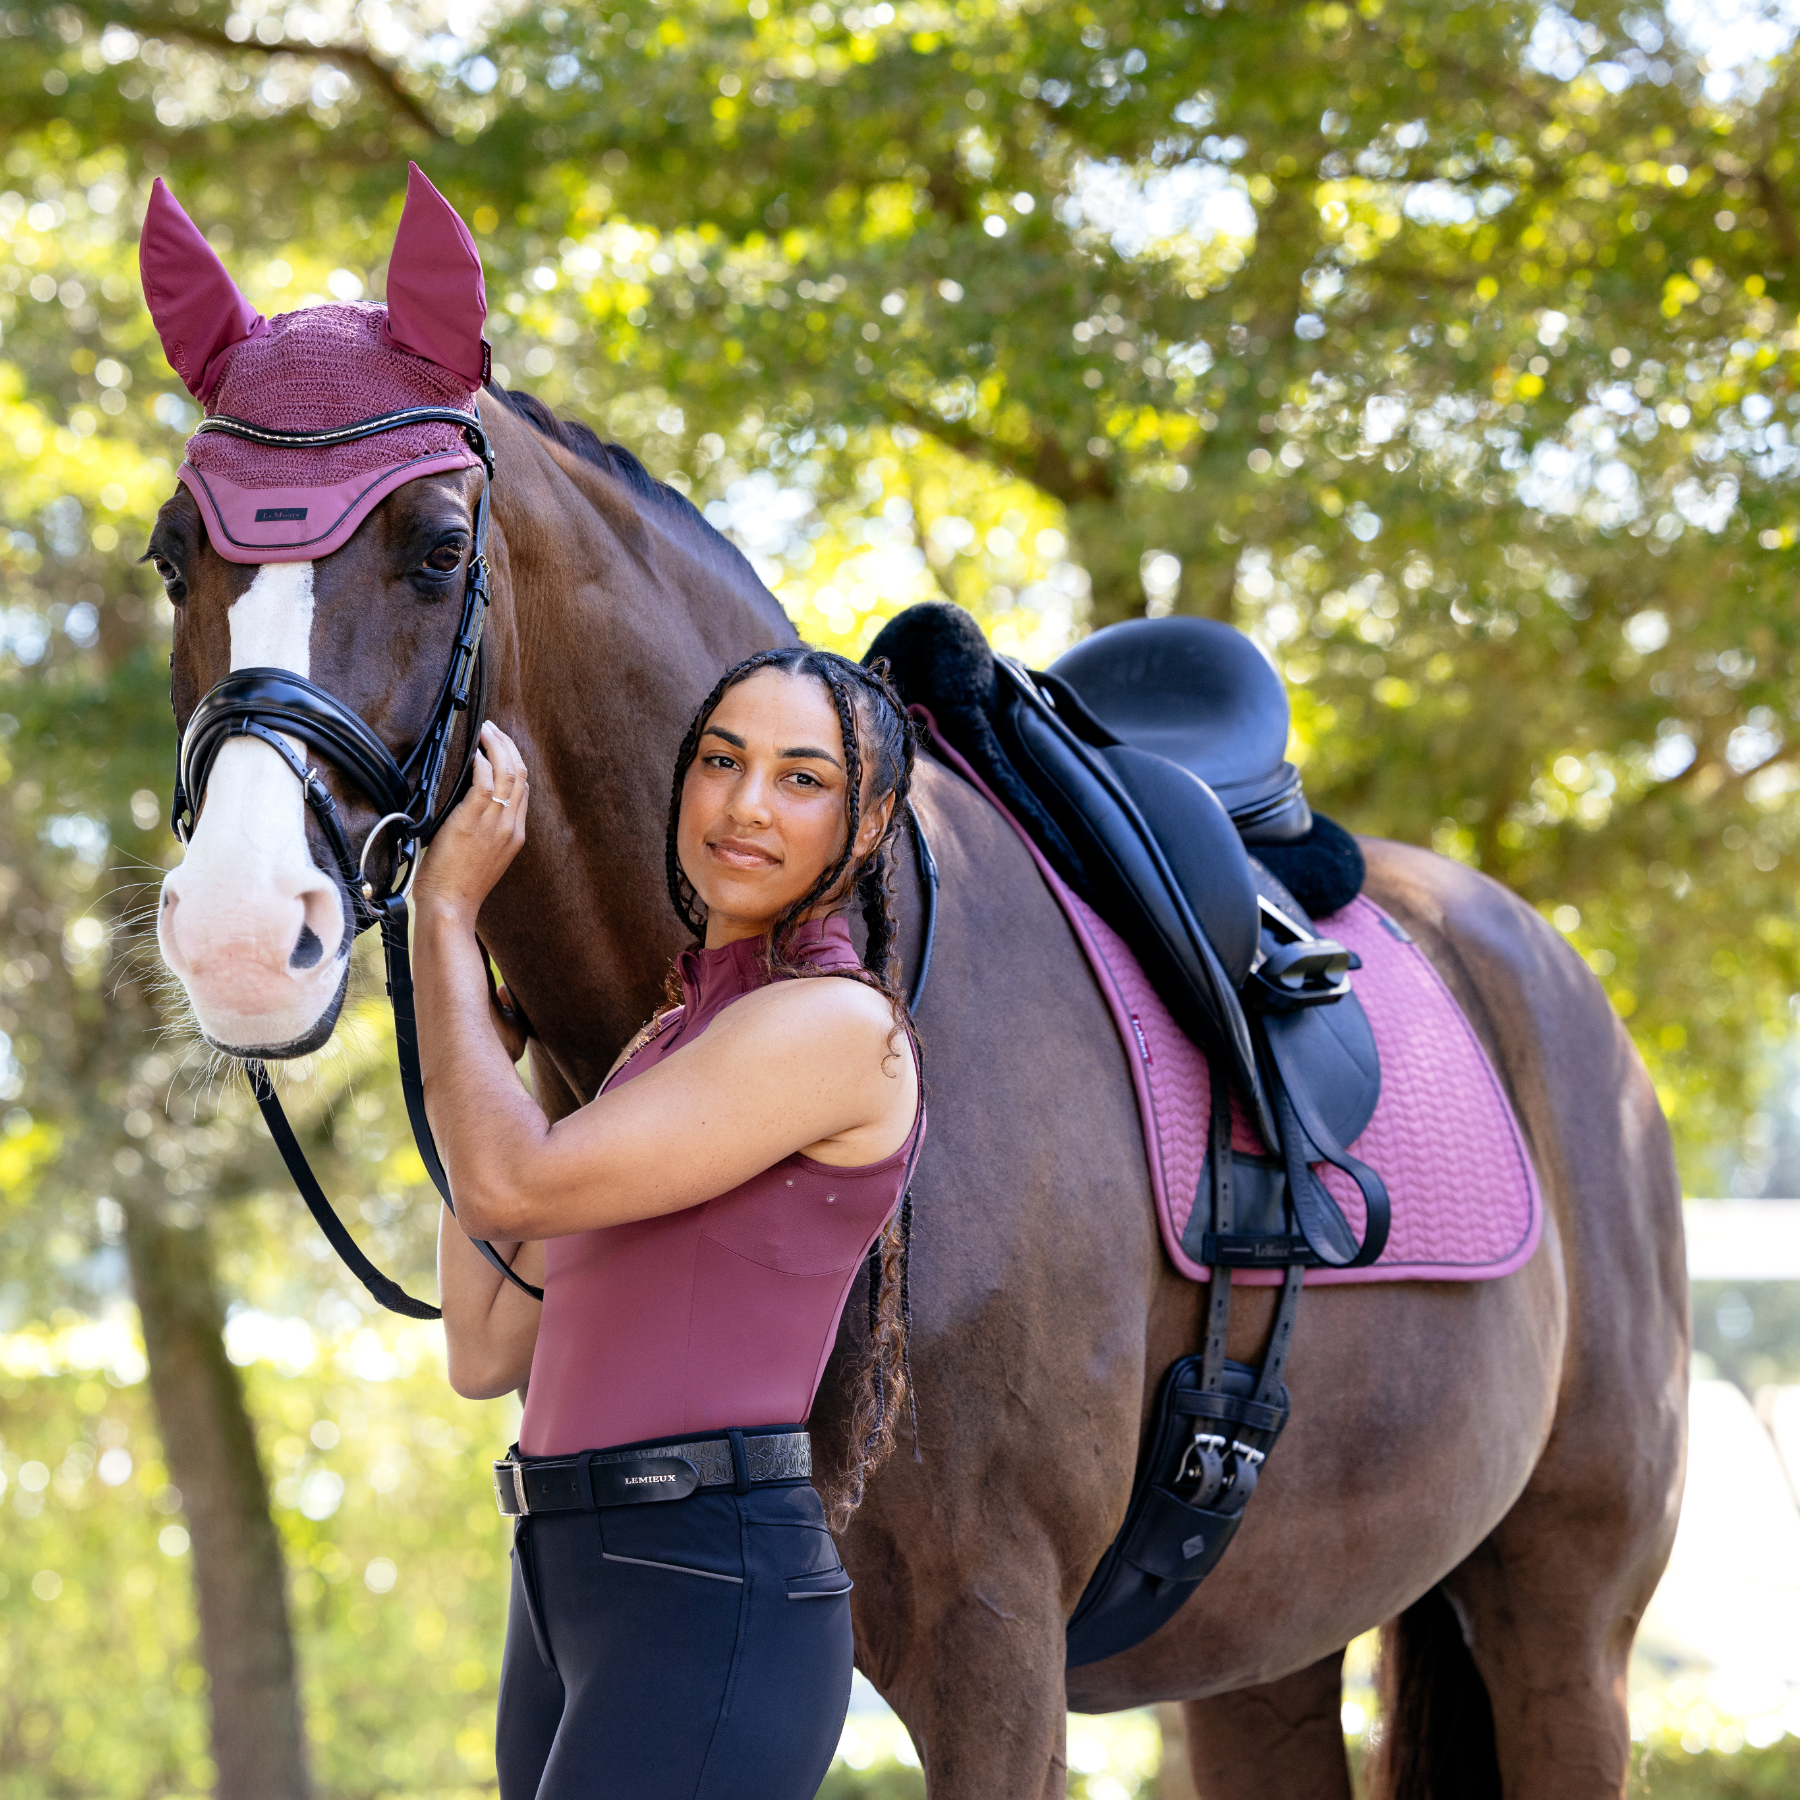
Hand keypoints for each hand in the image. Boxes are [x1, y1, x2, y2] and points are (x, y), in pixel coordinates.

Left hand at [414, 722, 530, 924]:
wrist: (450, 906)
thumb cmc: (457, 887)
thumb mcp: (481, 858)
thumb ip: (483, 832)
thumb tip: (467, 810)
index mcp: (515, 835)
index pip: (523, 790)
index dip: (514, 762)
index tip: (501, 747)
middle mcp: (510, 826)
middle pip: (521, 775)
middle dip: (508, 746)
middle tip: (493, 729)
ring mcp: (495, 823)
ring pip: (507, 772)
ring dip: (496, 746)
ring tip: (485, 730)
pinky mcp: (473, 820)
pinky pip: (484, 782)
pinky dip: (481, 762)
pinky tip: (474, 753)